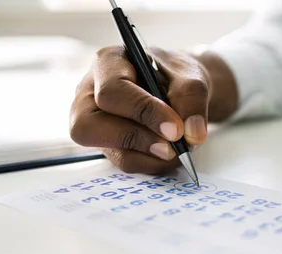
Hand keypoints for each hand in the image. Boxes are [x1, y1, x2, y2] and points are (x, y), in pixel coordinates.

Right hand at [70, 46, 211, 173]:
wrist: (180, 89)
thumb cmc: (176, 76)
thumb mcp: (190, 76)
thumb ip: (192, 99)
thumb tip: (192, 134)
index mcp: (108, 63)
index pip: (113, 91)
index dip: (144, 112)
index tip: (176, 129)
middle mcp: (91, 94)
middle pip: (90, 126)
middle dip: (137, 139)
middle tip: (173, 146)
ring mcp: (96, 124)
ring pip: (113, 151)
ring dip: (152, 155)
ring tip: (180, 147)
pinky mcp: (110, 146)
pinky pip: (127, 162)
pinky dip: (154, 162)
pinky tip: (172, 152)